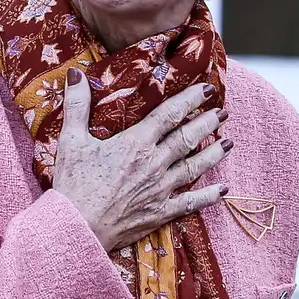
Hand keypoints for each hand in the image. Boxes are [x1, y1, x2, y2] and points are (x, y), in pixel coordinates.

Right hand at [51, 70, 230, 251]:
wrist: (77, 226)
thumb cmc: (73, 184)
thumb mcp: (70, 140)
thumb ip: (77, 105)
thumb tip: (76, 72)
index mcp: (136, 143)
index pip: (169, 115)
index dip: (189, 100)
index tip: (205, 89)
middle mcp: (154, 163)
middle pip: (187, 138)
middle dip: (207, 123)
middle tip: (223, 112)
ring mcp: (161, 189)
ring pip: (194, 167)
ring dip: (214, 153)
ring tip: (229, 142)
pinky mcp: (161, 212)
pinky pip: (192, 202)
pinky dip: (209, 196)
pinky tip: (223, 189)